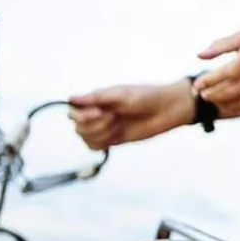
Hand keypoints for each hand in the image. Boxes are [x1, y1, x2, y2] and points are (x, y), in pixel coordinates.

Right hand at [68, 80, 191, 149]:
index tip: (99, 112)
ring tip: (119, 124)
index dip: (81, 115)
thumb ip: (97, 97)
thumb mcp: (121, 94)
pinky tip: (116, 135)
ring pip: (86, 137)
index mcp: (97, 100)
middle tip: (116, 117)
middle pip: (78, 126)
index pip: (73, 111)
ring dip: (102, 133)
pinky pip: (95, 147)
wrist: (167, 109)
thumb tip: (71, 98)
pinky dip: (102, 143)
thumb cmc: (146, 96)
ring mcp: (105, 127)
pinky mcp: (113, 139)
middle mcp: (97, 113)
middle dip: (95, 124)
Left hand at [194, 30, 239, 117]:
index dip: (210, 80)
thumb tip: (199, 56)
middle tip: (203, 96)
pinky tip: (232, 106)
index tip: (197, 85)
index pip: (230, 71)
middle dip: (214, 95)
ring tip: (215, 101)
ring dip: (225, 105)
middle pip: (235, 90)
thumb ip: (222, 45)